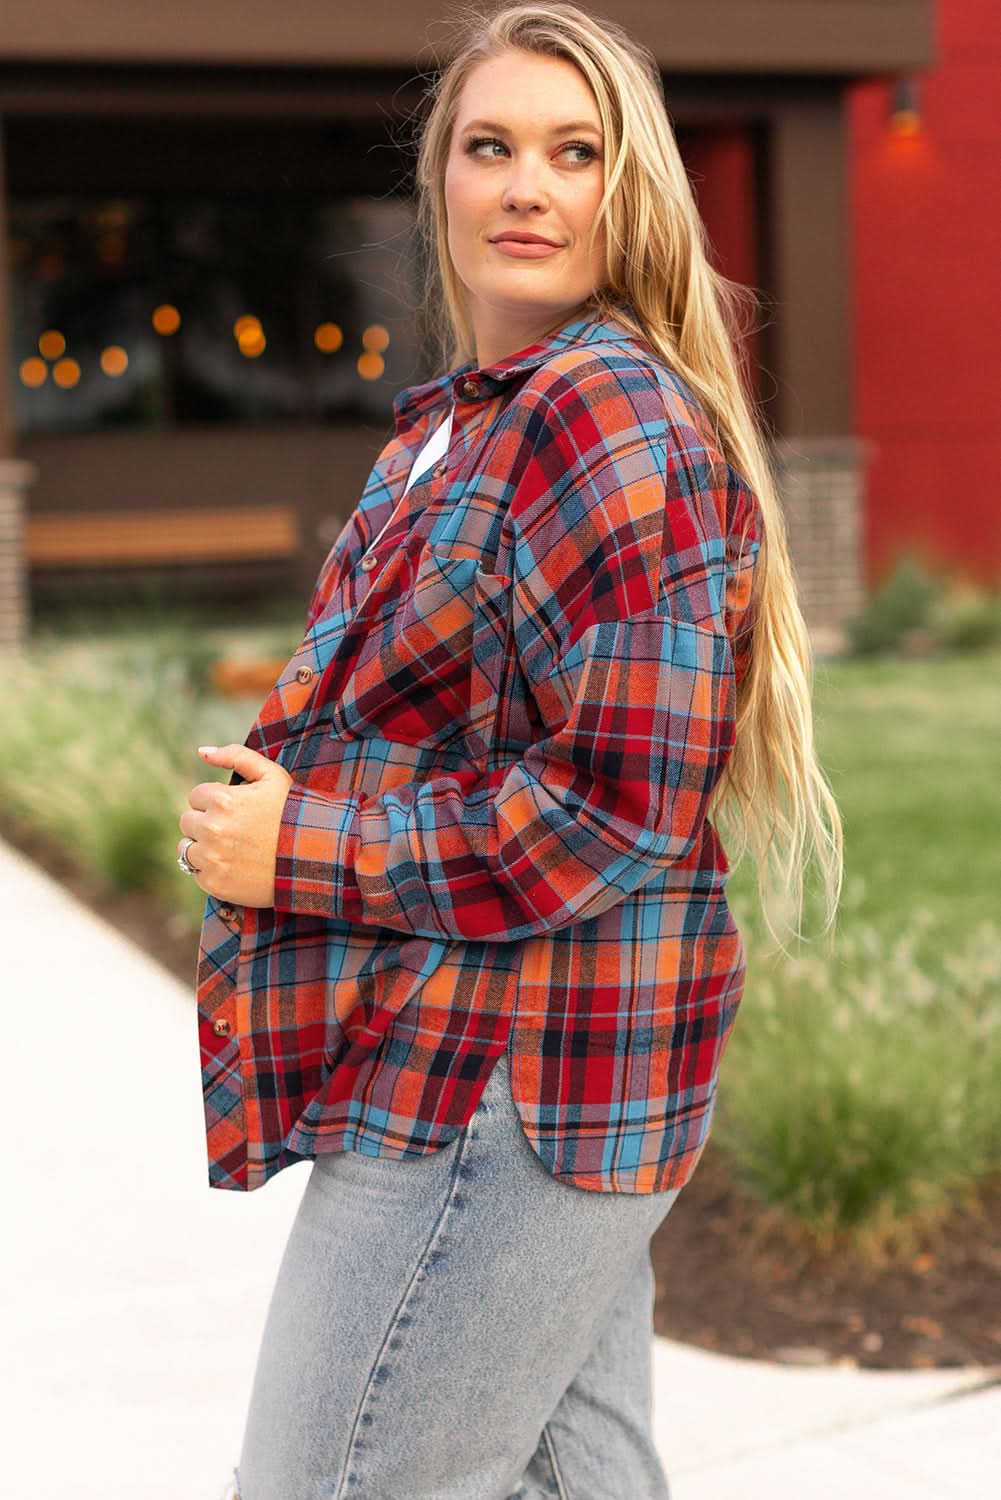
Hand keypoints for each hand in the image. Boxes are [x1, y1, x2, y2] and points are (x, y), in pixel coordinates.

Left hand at [177, 744, 292, 907]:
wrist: (314, 859)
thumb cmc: (293, 813)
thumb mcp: (272, 775)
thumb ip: (236, 755)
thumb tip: (201, 752)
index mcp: (222, 800)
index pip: (196, 796)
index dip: (217, 801)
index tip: (236, 810)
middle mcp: (212, 829)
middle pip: (187, 821)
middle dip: (206, 822)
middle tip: (234, 830)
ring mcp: (212, 858)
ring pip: (185, 848)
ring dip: (202, 847)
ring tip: (231, 849)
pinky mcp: (214, 883)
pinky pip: (196, 873)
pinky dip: (210, 870)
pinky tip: (233, 866)